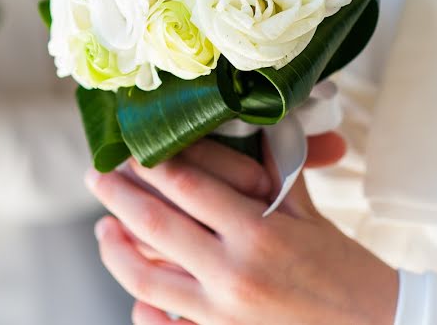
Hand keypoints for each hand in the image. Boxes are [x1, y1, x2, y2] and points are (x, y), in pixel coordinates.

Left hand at [86, 135, 397, 324]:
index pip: (188, 184)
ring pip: (144, 276)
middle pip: (153, 224)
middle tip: (95, 176)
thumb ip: (270, 175)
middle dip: (115, 195)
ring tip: (102, 231)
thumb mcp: (308, 214)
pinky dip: (141, 309)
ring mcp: (221, 313)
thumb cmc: (342, 267)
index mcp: (259, 231)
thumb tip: (246, 130)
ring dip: (113, 250)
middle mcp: (234, 272)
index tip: (131, 149)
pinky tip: (134, 291)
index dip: (151, 162)